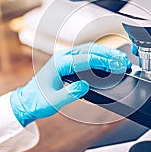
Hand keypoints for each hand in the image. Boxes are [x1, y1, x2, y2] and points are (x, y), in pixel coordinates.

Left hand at [10, 43, 131, 125]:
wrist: (27, 102)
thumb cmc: (38, 101)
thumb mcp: (53, 101)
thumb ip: (69, 94)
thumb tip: (83, 86)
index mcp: (59, 63)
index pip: (87, 58)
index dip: (104, 61)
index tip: (117, 65)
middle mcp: (63, 57)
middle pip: (90, 50)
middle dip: (109, 54)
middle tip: (123, 60)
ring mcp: (65, 58)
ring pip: (89, 50)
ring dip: (105, 54)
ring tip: (120, 59)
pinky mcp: (68, 63)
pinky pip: (86, 55)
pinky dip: (99, 57)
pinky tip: (108, 61)